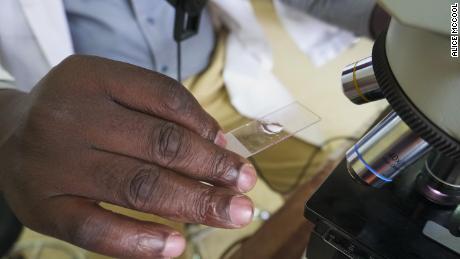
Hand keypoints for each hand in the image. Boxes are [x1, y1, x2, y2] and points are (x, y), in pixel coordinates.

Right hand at [0, 55, 256, 257]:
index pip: (165, 98)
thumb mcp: (109, 92)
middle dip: (213, 168)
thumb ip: (159, 110)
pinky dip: (140, 241)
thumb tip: (218, 142)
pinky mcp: (46, 208)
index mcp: (92, 78)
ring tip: (232, 212)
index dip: (207, 126)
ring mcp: (56, 165)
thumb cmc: (74, 114)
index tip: (233, 152)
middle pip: (159, 144)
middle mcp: (71, 116)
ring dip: (194, 202)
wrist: (6, 136)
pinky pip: (96, 230)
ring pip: (137, 186)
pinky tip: (176, 245)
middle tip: (247, 186)